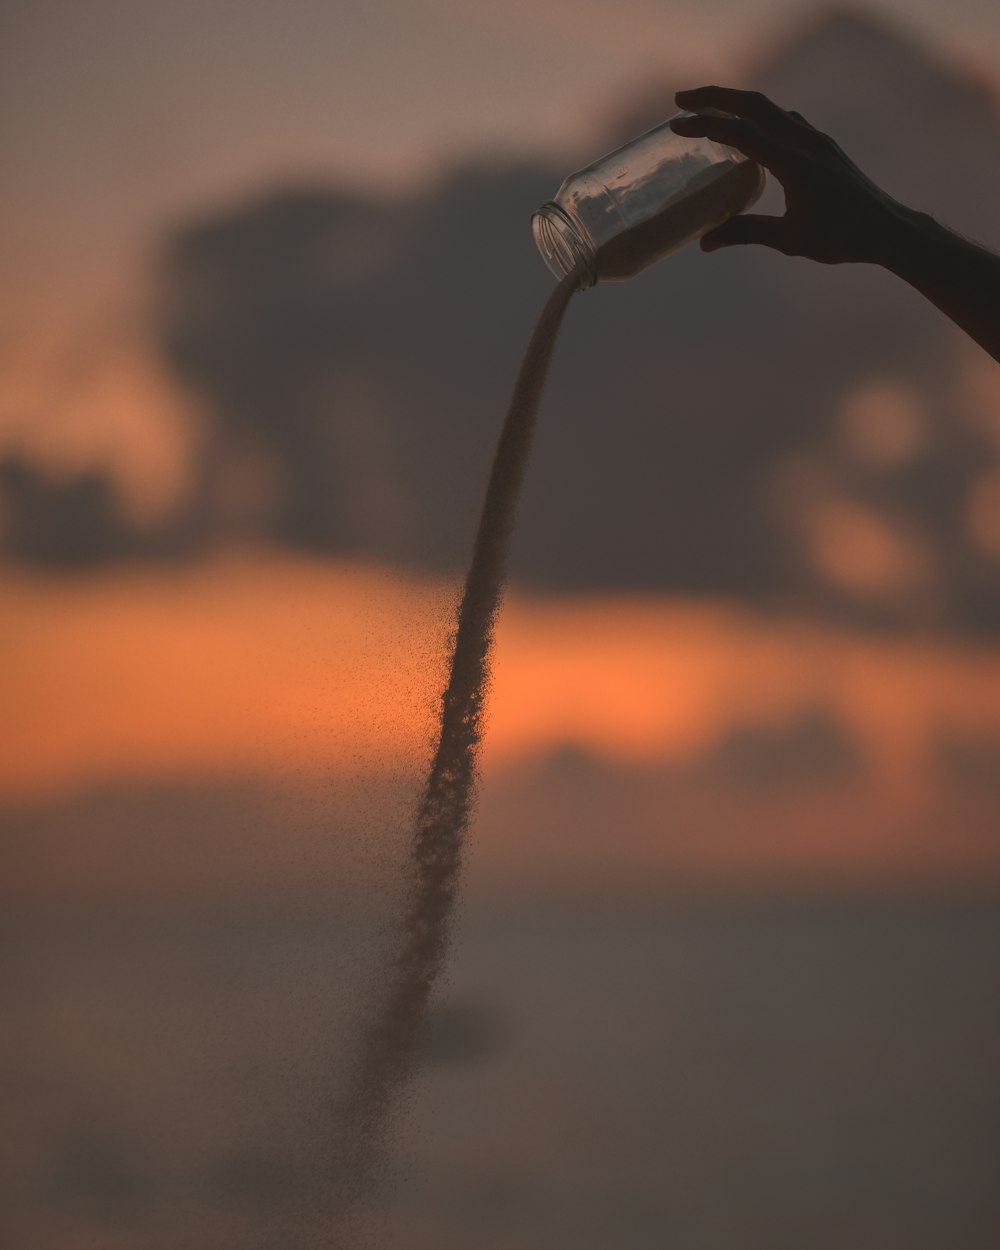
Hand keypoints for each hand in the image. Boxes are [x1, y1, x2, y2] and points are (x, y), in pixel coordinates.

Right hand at [669, 85, 910, 265]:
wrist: (886, 228)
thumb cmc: (840, 238)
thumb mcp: (789, 240)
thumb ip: (746, 234)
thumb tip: (705, 243)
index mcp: (794, 163)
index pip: (742, 134)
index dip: (706, 126)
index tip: (676, 125)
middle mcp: (805, 141)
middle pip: (753, 104)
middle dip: (714, 97)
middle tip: (681, 101)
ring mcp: (815, 139)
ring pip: (769, 107)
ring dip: (736, 102)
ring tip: (707, 109)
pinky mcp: (821, 145)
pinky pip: (783, 119)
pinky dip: (758, 116)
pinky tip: (749, 128)